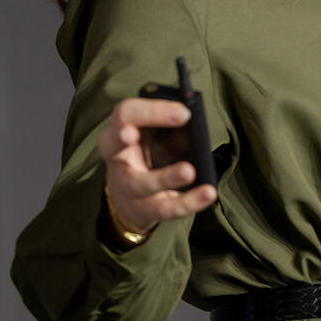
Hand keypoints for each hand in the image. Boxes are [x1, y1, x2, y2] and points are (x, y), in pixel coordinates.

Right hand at [97, 97, 216, 233]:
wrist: (132, 198)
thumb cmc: (148, 153)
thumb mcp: (156, 135)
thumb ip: (172, 129)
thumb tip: (196, 126)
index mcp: (119, 131)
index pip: (126, 114)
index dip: (150, 111)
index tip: (184, 112)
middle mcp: (117, 158)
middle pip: (113, 145)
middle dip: (122, 137)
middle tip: (133, 132)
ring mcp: (127, 187)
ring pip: (140, 184)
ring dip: (165, 177)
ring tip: (189, 171)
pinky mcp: (144, 210)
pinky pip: (165, 208)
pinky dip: (189, 201)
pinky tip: (207, 194)